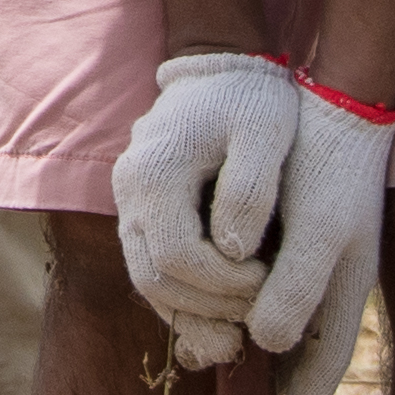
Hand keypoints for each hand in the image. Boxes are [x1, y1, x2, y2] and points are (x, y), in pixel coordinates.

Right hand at [112, 52, 291, 364]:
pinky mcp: (141, 214)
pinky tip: (220, 315)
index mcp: (153, 173)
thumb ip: (250, 190)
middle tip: (257, 308)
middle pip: (152, 278)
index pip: (175, 256)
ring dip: (193, 312)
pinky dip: (183, 299)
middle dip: (208, 306)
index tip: (266, 280)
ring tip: (240, 326)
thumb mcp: (265, 132)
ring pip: (146, 282)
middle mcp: (129, 193)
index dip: (221, 283)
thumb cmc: (250, 99)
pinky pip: (152, 270)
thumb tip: (235, 252)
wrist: (223, 67)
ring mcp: (129, 205)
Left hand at [247, 79, 390, 394]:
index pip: (326, 361)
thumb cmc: (332, 168)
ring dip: (258, 342)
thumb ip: (294, 292)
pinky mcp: (292, 237)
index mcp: (344, 287)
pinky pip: (267, 285)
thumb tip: (265, 345)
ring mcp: (312, 260)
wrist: (336, 103)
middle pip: (305, 349)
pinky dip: (244, 304)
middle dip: (283, 381)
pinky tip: (217, 306)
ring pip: (282, 320)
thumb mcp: (320, 233)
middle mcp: (330, 280)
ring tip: (225, 361)